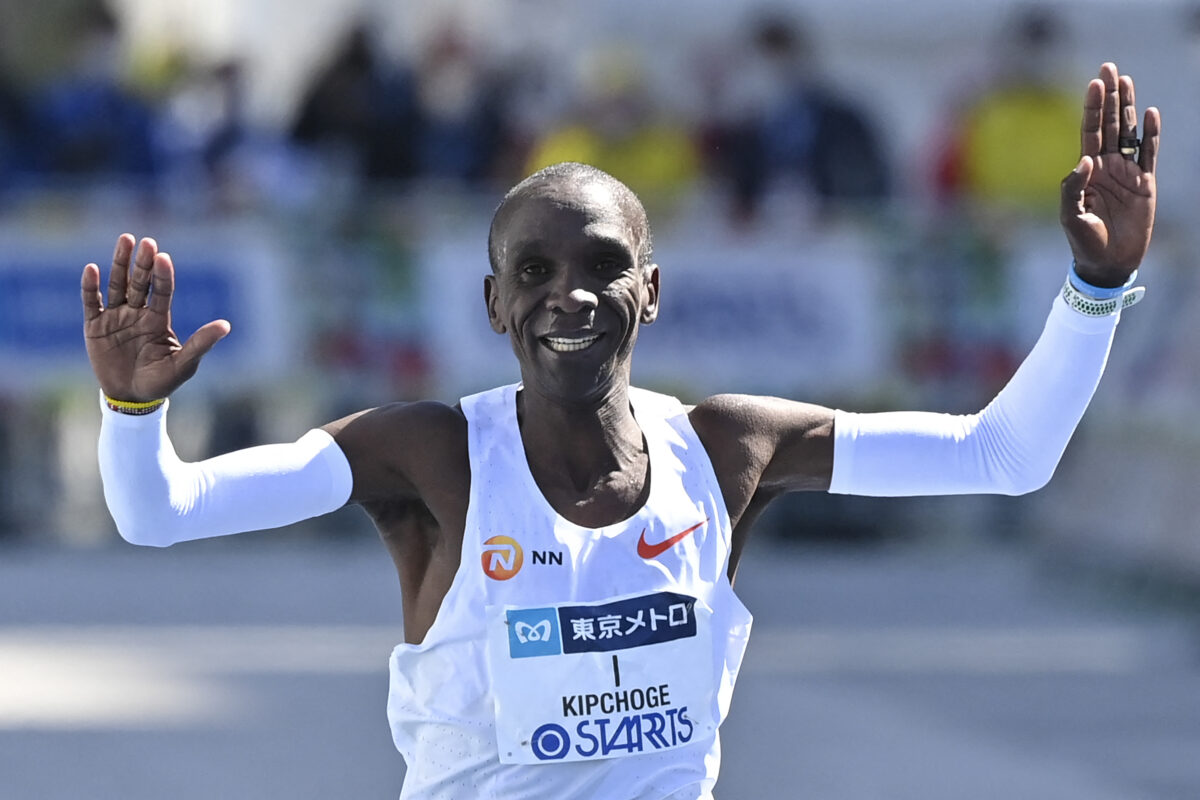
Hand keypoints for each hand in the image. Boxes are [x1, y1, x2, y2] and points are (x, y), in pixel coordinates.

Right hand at [82, 234, 229, 401]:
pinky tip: (92, 269)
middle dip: (142, 263)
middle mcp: (138, 313)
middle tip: (146, 241)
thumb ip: (201, 343)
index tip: (163, 258)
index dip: (163, 275)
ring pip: (117, 285)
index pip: (162, 291)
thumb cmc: (162, 381)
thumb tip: (226, 325)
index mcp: (159, 319)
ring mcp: (116, 317)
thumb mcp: (184, 364)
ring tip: (125, 240)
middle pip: (140, 282)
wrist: (133, 398)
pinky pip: (92, 303)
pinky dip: (91, 287)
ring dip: (120, 264)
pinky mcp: (95, 327)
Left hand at [1060, 62, 1159, 287]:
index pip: (1089, 132)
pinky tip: (1150, 114)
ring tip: (1126, 80)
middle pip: (1108, 123)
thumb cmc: (1084, 241)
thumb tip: (1085, 160)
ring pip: (1128, 131)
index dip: (1091, 108)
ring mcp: (1127, 172)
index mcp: (1086, 171)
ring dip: (1128, 106)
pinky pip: (1149, 153)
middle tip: (1109, 68)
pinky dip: (1150, 134)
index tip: (1094, 83)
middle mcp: (1106, 166)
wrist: (1108, 262)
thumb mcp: (1070, 216)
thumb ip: (1072, 187)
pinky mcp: (1145, 183)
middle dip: (1108, 97)